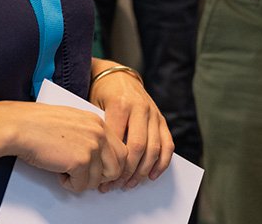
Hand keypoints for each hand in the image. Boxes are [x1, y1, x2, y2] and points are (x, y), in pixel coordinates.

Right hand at [12, 103, 126, 192]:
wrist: (21, 126)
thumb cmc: (38, 123)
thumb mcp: (72, 120)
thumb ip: (88, 134)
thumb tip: (98, 158)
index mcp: (97, 122)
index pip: (120, 150)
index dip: (112, 166)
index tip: (103, 174)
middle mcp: (98, 132)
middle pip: (117, 166)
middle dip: (103, 178)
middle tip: (88, 179)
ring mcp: (91, 146)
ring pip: (99, 179)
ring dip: (83, 181)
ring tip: (67, 172)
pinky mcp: (80, 161)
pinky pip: (82, 185)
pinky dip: (69, 184)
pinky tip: (59, 173)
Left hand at [90, 68, 173, 189]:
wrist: (117, 76)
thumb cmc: (100, 94)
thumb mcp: (93, 107)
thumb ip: (99, 131)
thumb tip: (97, 164)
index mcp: (120, 105)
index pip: (120, 143)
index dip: (112, 165)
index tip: (103, 180)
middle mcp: (140, 108)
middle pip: (139, 148)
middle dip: (128, 172)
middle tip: (117, 185)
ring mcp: (153, 113)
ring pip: (154, 148)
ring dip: (143, 171)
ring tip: (131, 184)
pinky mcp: (161, 118)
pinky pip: (168, 143)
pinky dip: (162, 162)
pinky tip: (152, 175)